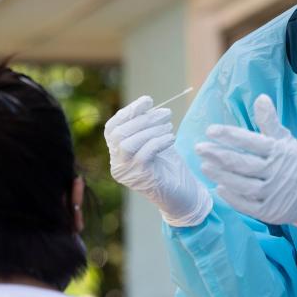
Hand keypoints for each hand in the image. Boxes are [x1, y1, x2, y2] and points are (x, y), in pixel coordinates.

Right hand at [104, 96, 211, 226]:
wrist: (184, 195)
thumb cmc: (170, 168)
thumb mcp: (156, 142)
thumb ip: (147, 126)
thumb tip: (147, 103)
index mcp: (117, 154)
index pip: (112, 128)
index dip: (128, 112)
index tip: (147, 101)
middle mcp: (118, 164)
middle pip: (119, 134)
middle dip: (143, 119)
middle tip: (165, 113)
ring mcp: (127, 173)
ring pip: (128, 144)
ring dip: (150, 129)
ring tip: (169, 125)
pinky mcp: (140, 178)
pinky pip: (144, 154)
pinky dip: (158, 141)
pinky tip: (171, 138)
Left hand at [195, 94, 296, 226]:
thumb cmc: (296, 163)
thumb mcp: (286, 140)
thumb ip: (270, 121)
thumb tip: (261, 98)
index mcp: (279, 152)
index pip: (251, 141)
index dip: (229, 135)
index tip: (210, 130)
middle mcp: (275, 172)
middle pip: (242, 163)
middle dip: (218, 155)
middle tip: (199, 148)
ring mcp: (272, 194)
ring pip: (242, 185)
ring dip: (221, 175)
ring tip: (204, 166)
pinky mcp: (269, 212)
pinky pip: (247, 205)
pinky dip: (232, 197)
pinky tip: (219, 187)